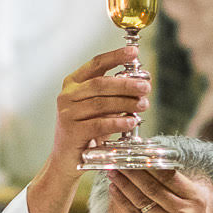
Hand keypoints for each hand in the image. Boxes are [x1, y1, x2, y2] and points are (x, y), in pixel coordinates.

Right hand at [45, 47, 151, 181]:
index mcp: (73, 83)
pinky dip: (118, 122)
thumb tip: (140, 84)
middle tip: (146, 87)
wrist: (66, 160)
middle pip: (100, 84)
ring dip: (126, 103)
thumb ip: (113, 95)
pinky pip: (99, 124)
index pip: (96, 64)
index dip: (115, 56)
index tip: (134, 52)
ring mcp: (67, 113)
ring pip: (101, 103)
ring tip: (143, 105)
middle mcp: (67, 95)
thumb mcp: (98, 109)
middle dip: (126, 84)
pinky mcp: (72, 132)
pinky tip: (132, 121)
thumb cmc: (86, 131)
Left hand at [107, 167, 212, 212]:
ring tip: (111, 170)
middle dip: (131, 169)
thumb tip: (151, 162)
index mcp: (195, 197)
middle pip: (152, 184)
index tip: (135, 150)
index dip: (149, 160)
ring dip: (123, 182)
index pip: (169, 173)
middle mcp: (183, 209)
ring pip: (141, 197)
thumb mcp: (192, 206)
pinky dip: (121, 200)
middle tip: (116, 157)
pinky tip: (113, 189)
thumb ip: (176, 188)